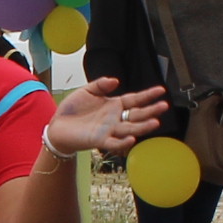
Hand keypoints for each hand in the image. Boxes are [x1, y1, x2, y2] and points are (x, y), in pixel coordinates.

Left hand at [46, 77, 167, 155]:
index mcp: (114, 105)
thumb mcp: (87, 91)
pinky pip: (114, 142)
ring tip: (155, 122)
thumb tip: (115, 80)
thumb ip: (100, 85)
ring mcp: (109, 130)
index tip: (161, 90)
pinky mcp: (99, 140)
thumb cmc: (73, 109)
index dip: (147, 95)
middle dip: (151, 110)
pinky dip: (123, 141)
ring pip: (130, 128)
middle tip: (164, 106)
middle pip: (137, 114)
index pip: (135, 99)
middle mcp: (115, 118)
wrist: (58, 125)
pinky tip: (132, 137)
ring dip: (143, 126)